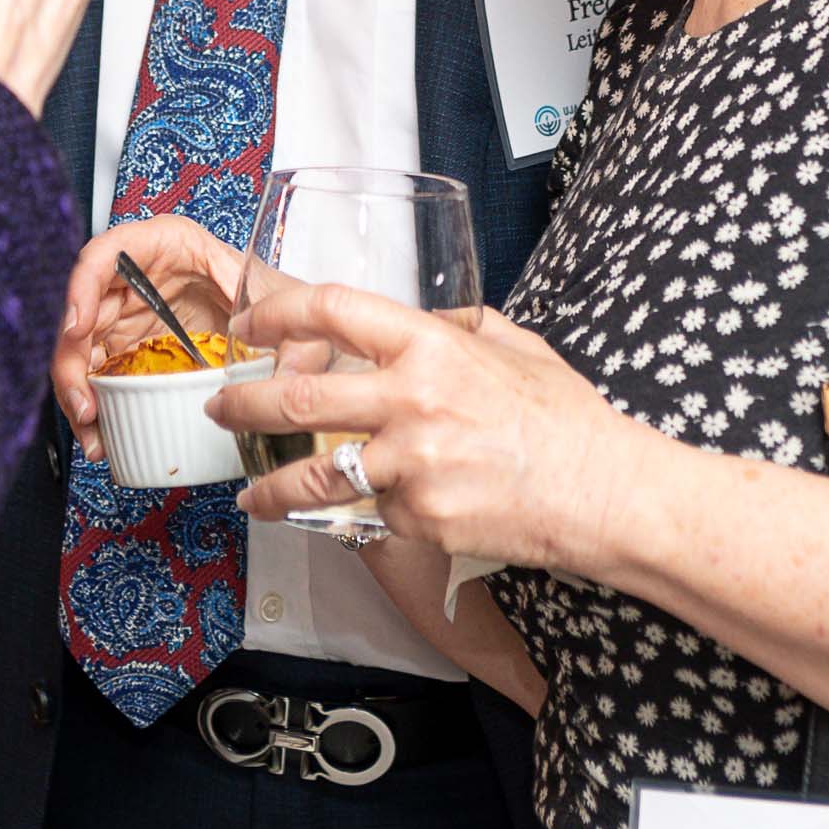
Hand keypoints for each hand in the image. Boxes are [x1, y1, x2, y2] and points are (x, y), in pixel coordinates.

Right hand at [49, 217, 255, 459]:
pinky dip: (95, 405)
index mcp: (162, 244)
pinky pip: (100, 376)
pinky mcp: (129, 349)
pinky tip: (101, 434)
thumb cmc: (267, 290)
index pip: (105, 255)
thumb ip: (256, 300)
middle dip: (73, 362)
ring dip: (79, 393)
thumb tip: (251, 330)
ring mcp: (128, 314)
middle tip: (83, 405)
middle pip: (83, 311)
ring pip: (83, 350)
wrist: (282, 322)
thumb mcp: (264, 286)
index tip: (77, 328)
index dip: (81, 289)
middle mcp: (134, 277)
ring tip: (93, 434)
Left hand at [206, 283, 645, 566]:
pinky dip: (369, 512)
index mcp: (432, 345)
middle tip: (222, 407)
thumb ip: (462, 328)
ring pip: (313, 474)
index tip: (250, 324)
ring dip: (269, 484)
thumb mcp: (515, 346)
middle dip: (243, 405)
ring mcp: (411, 465)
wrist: (606, 493)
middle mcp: (411, 401)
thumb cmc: (568, 419)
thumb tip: (432, 317)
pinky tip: (371, 514)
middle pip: (296, 397)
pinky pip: (375, 511)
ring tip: (249, 493)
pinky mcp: (418, 518)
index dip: (277, 314)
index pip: (331, 310)